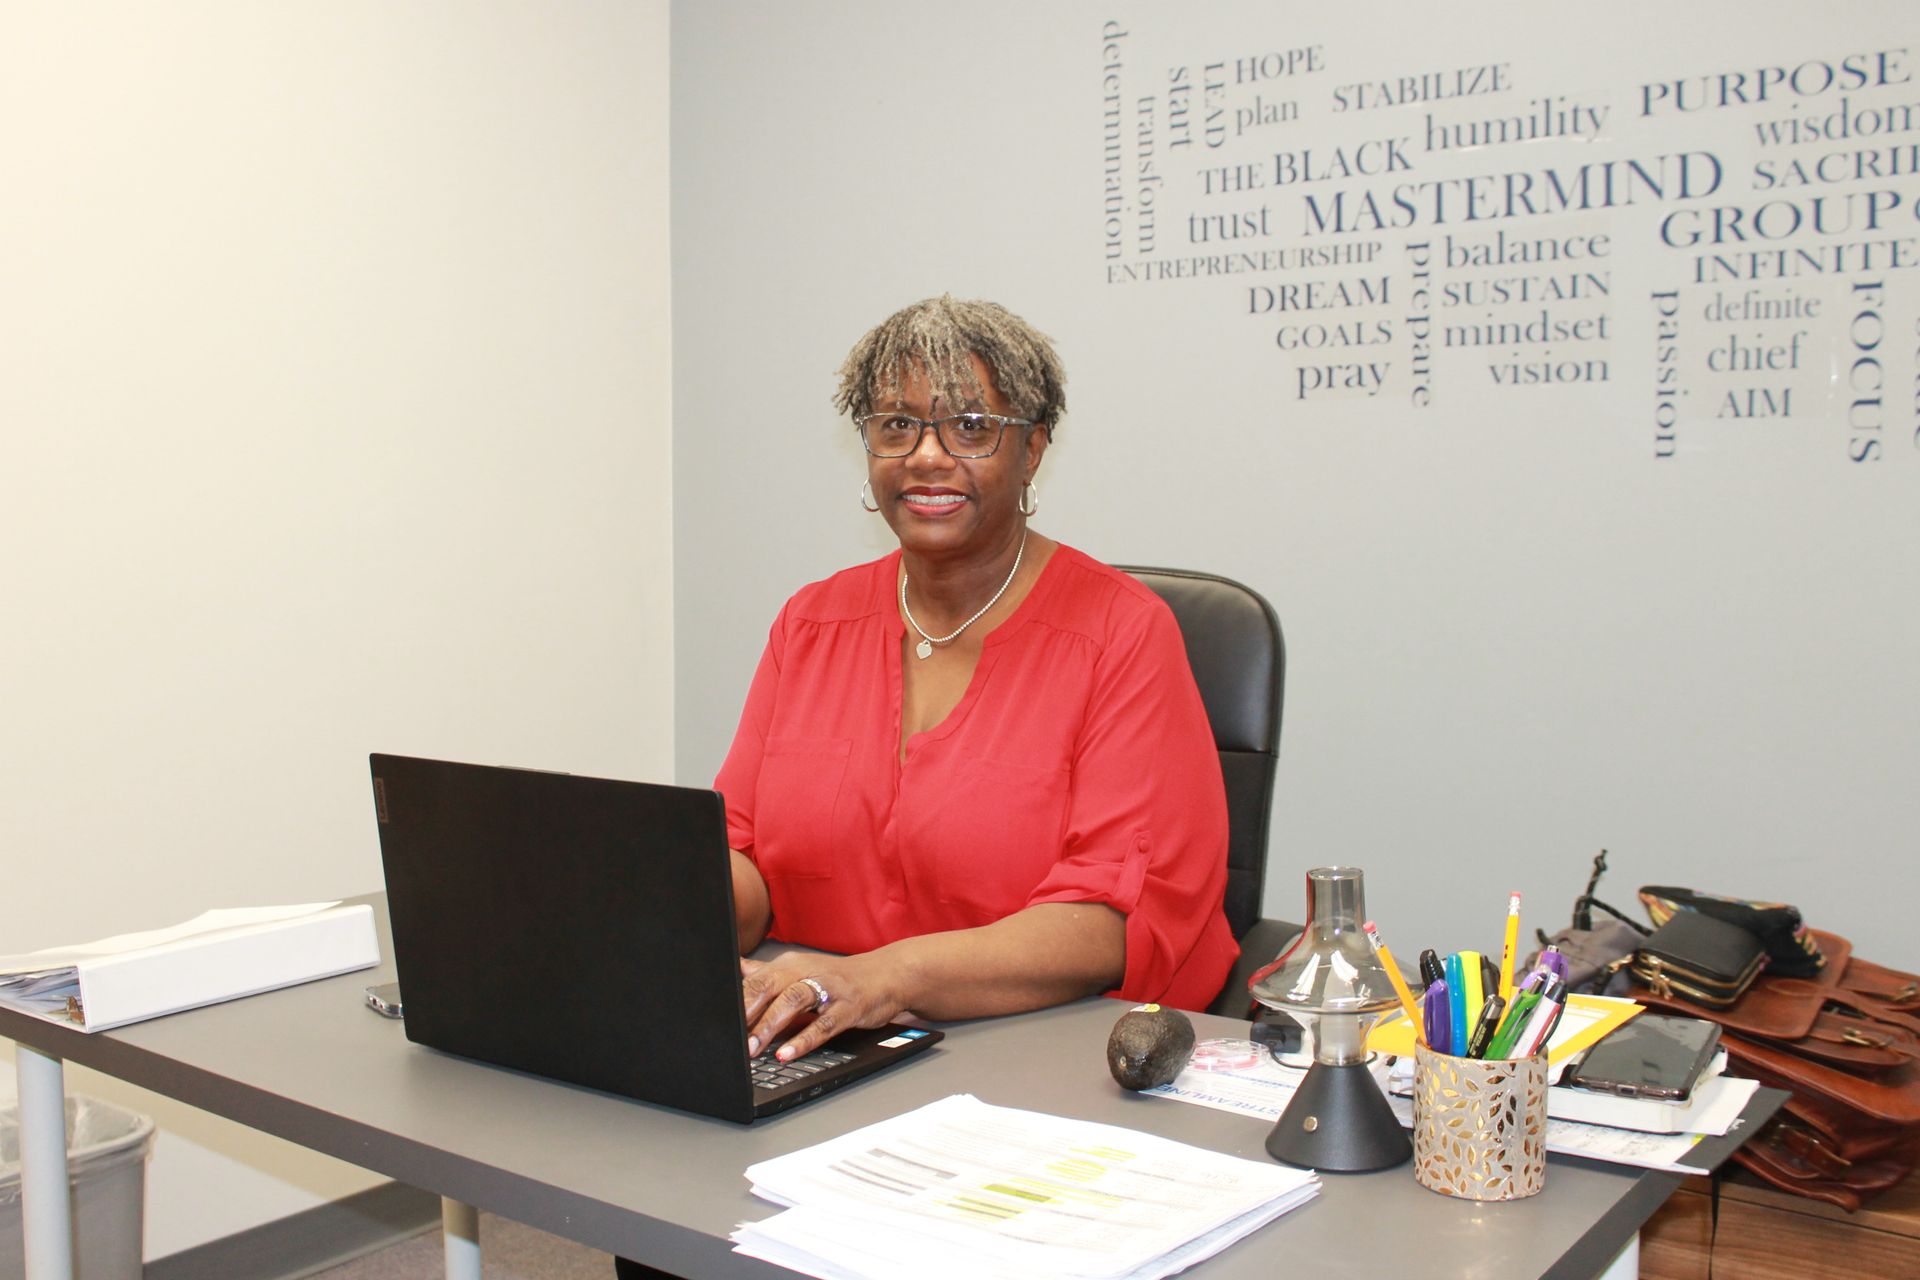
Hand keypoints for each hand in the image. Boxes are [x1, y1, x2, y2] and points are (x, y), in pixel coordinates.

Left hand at [741, 951, 908, 1062]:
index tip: (715, 1021)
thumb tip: (733, 970)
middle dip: (747, 1010)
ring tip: (753, 1048)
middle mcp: (807, 971)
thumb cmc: (838, 978)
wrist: (886, 975)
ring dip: (771, 1024)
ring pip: (795, 1000)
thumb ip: (766, 974)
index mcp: (790, 964)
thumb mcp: (800, 971)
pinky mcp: (849, 1007)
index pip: (755, 979)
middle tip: (729, 1036)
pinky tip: (787, 1053)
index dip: (734, 1000)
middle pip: (770, 984)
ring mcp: (830, 988)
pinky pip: (824, 1024)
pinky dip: (804, 1040)